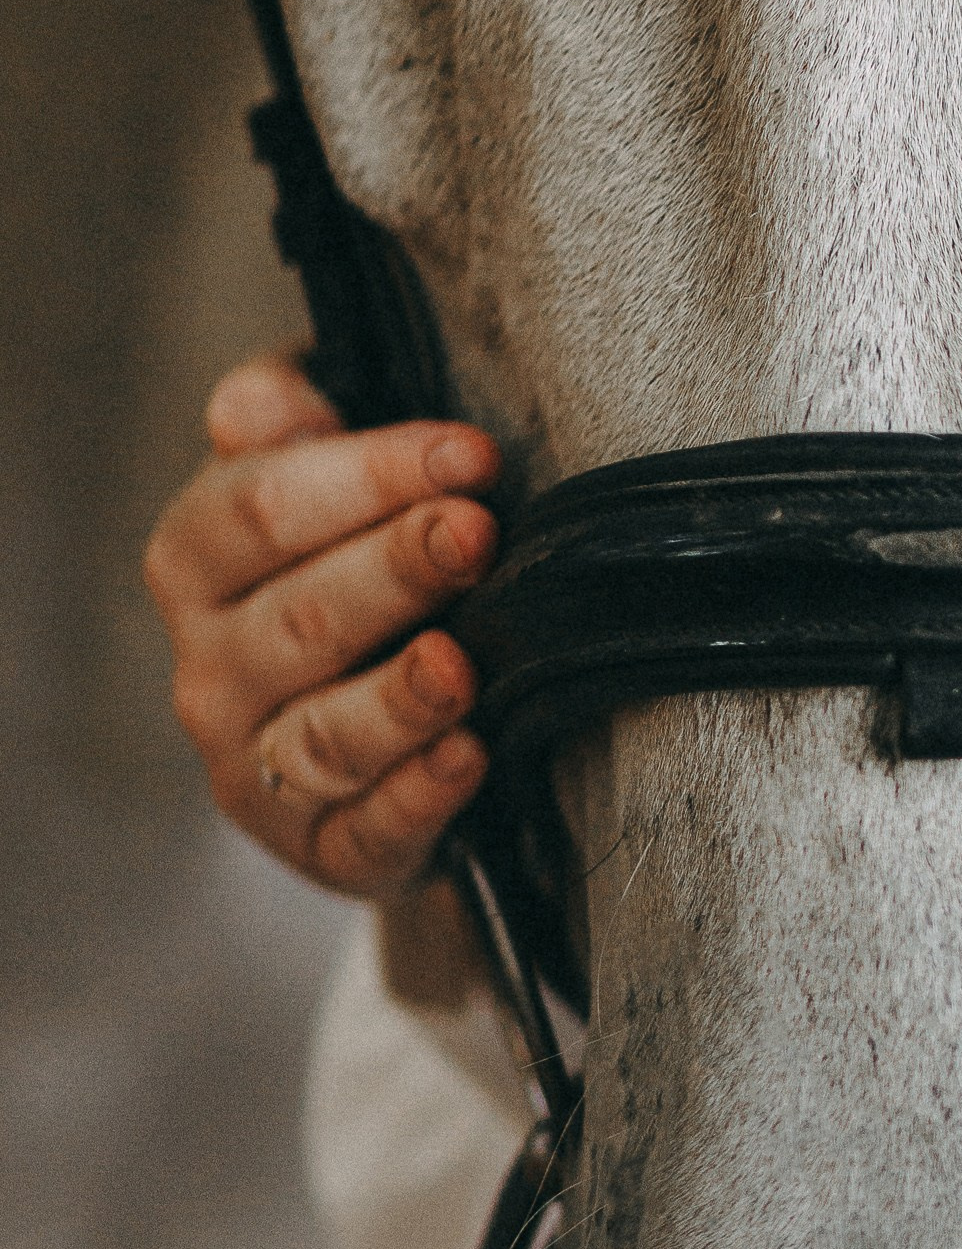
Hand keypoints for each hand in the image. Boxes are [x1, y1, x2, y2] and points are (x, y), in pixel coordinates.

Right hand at [145, 354, 501, 901]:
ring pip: (323, 736)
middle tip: (475, 533)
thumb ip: (289, 414)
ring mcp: (257, 766)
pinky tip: (469, 758)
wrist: (373, 720)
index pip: (262, 506)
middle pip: (299, 618)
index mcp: (199, 558)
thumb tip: (262, 400)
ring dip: (397, 699)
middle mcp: (212, 666)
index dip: (368, 474)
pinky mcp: (322, 848)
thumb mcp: (315, 473)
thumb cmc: (350, 565)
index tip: (470, 452)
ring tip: (462, 665)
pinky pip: (365, 831)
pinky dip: (418, 797)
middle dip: (393, 570)